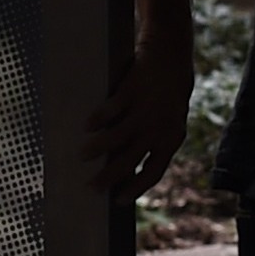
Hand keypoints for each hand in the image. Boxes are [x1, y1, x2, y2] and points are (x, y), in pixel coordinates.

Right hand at [89, 31, 197, 203]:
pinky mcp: (131, 91)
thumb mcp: (171, 119)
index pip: (154, 172)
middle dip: (109, 176)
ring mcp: (144, 110)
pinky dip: (98, 119)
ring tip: (82, 156)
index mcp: (171, 138)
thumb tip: (132, 165)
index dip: (136, 188)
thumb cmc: (170, 91)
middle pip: (130, 160)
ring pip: (117, 138)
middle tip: (92, 187)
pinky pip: (111, 110)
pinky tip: (86, 126)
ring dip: (97, 149)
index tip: (118, 200)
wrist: (172, 54)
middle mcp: (157, 128)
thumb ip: (157, 141)